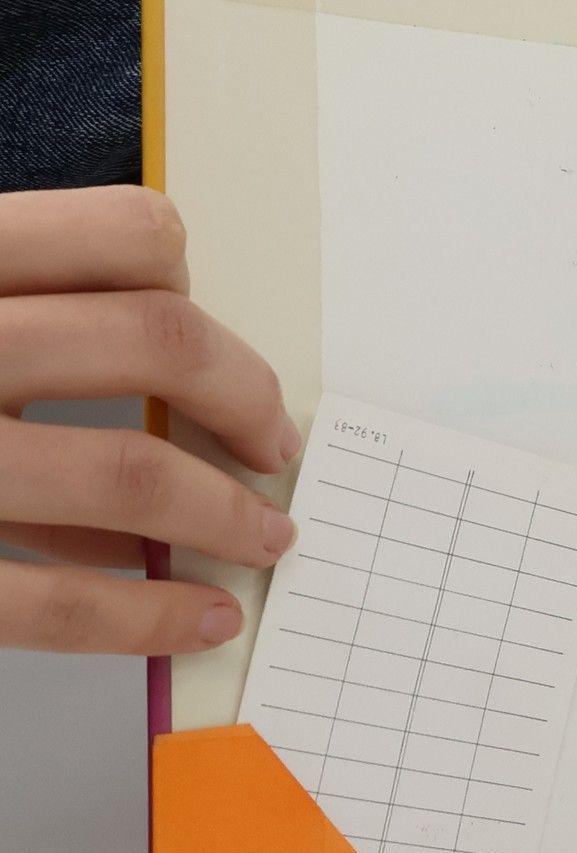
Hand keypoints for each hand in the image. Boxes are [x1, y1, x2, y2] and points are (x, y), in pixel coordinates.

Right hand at [0, 187, 300, 654]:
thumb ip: (2, 299)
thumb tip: (150, 339)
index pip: (125, 234)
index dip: (196, 286)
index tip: (217, 340)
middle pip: (156, 342)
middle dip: (247, 399)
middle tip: (274, 445)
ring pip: (125, 471)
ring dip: (225, 513)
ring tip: (266, 539)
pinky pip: (49, 599)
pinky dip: (146, 614)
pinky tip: (198, 617)